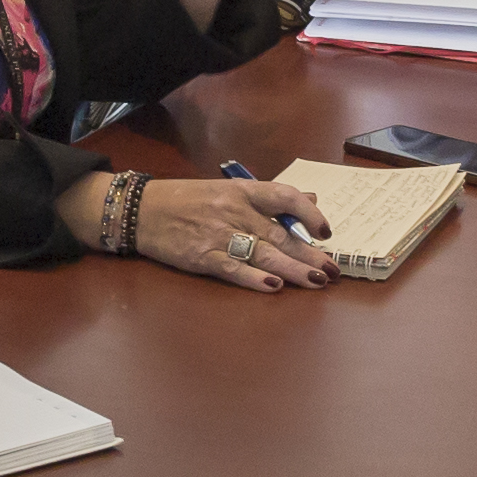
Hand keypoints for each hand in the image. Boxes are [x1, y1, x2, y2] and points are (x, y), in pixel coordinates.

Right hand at [129, 174, 337, 293]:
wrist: (142, 210)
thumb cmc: (187, 200)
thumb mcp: (228, 190)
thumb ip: (269, 198)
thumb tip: (309, 200)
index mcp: (243, 192)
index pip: (285, 197)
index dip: (310, 214)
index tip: (326, 233)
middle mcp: (234, 212)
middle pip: (279, 234)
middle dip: (309, 255)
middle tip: (334, 271)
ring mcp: (218, 235)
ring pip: (262, 254)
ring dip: (292, 270)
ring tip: (316, 281)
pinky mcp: (201, 256)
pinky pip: (232, 269)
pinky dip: (253, 278)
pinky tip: (273, 287)